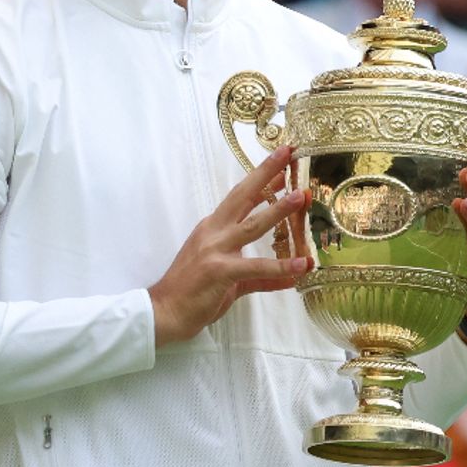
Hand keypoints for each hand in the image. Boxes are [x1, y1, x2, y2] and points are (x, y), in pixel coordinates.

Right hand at [150, 145, 312, 345]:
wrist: (165, 312)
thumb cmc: (192, 292)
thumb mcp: (230, 279)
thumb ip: (260, 277)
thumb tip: (289, 277)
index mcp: (213, 227)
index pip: (241, 197)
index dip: (261, 179)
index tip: (282, 162)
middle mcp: (214, 232)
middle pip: (243, 196)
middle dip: (266, 173)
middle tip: (289, 153)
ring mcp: (215, 250)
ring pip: (252, 225)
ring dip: (278, 209)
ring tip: (301, 196)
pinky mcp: (219, 271)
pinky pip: (255, 268)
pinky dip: (280, 266)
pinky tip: (301, 264)